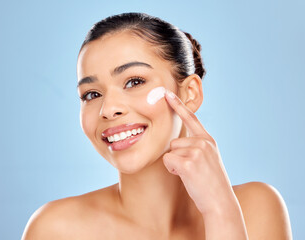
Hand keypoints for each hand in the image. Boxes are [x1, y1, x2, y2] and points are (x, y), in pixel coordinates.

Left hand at [163, 89, 236, 214]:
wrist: (220, 202)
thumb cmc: (211, 183)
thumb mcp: (208, 159)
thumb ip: (197, 146)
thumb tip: (177, 143)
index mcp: (208, 140)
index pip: (191, 118)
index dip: (178, 105)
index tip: (167, 94)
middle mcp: (204, 142)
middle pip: (174, 141)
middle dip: (177, 156)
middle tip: (192, 170)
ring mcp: (197, 151)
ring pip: (170, 151)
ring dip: (175, 164)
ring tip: (191, 174)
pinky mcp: (189, 163)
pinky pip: (168, 161)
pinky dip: (172, 170)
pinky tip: (186, 177)